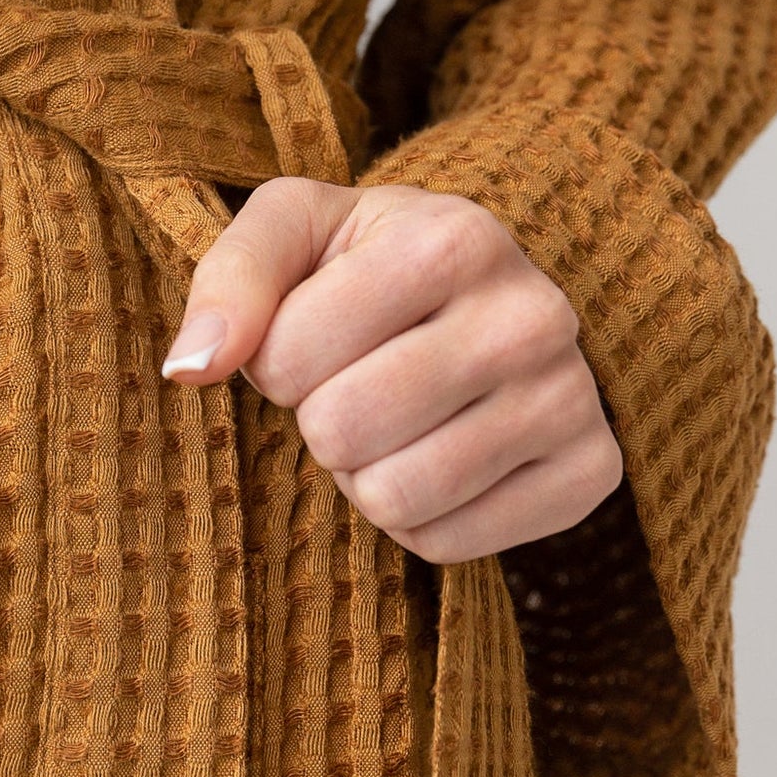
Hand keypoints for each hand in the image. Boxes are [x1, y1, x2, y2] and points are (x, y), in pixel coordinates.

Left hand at [162, 179, 622, 561]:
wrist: (486, 303)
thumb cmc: (365, 265)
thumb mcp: (293, 232)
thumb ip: (228, 280)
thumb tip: (187, 369)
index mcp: (456, 238)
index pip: (288, 355)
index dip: (274, 361)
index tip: (312, 335)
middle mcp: (534, 314)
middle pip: (342, 430)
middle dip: (320, 420)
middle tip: (352, 385)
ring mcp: (573, 398)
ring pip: (396, 498)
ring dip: (363, 473)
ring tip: (392, 421)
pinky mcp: (590, 475)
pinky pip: (446, 544)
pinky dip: (416, 519)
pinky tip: (438, 456)